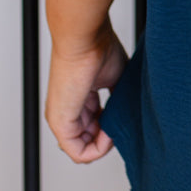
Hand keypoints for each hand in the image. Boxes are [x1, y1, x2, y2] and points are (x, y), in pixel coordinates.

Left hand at [45, 17, 127, 163]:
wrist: (84, 37)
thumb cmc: (98, 48)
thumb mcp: (115, 78)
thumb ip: (119, 99)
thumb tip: (130, 114)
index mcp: (79, 99)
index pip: (93, 127)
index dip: (112, 128)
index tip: (124, 117)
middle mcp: (67, 111)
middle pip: (89, 140)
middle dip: (109, 138)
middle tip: (122, 125)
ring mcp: (61, 118)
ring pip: (83, 150)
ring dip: (105, 144)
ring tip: (117, 127)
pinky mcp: (61, 122)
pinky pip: (78, 153)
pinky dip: (98, 149)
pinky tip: (110, 133)